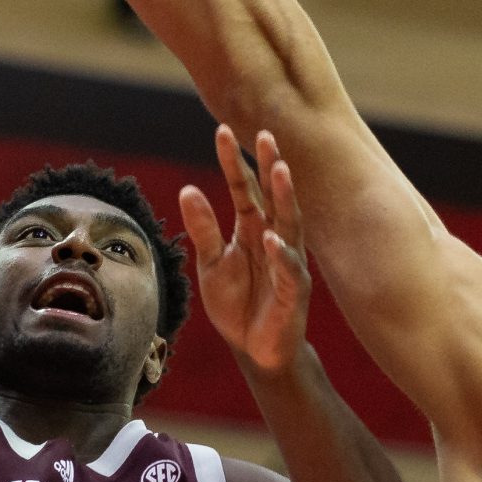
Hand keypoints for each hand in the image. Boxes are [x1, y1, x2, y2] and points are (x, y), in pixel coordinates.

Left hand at [179, 126, 311, 380]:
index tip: (222, 131)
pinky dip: (281, 254)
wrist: (254, 350)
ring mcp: (287, 262)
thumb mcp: (211, 265)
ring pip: (289, 223)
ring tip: (279, 170)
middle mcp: (273, 237)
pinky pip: (289, 269)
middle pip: (272, 196)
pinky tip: (271, 239)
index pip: (242, 188)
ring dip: (285, 197)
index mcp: (251, 228)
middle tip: (265, 134)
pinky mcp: (294, 291)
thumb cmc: (236, 305)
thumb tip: (187, 189)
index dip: (233, 162)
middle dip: (270, 165)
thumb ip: (203, 229)